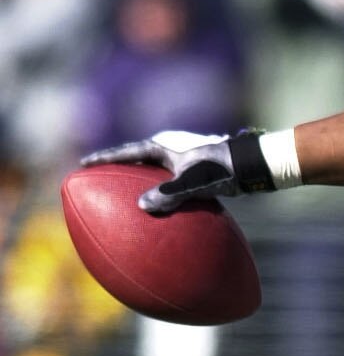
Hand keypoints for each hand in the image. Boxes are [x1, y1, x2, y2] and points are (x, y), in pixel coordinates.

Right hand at [81, 130, 246, 213]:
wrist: (248, 165)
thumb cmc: (220, 170)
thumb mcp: (192, 183)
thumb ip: (169, 194)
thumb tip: (143, 206)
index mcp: (162, 146)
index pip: (125, 152)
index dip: (104, 159)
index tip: (84, 164)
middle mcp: (169, 149)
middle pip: (135, 158)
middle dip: (116, 167)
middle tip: (96, 175)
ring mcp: (181, 159)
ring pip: (151, 170)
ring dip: (136, 179)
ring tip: (121, 192)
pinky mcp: (193, 170)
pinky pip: (167, 182)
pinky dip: (158, 192)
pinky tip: (158, 208)